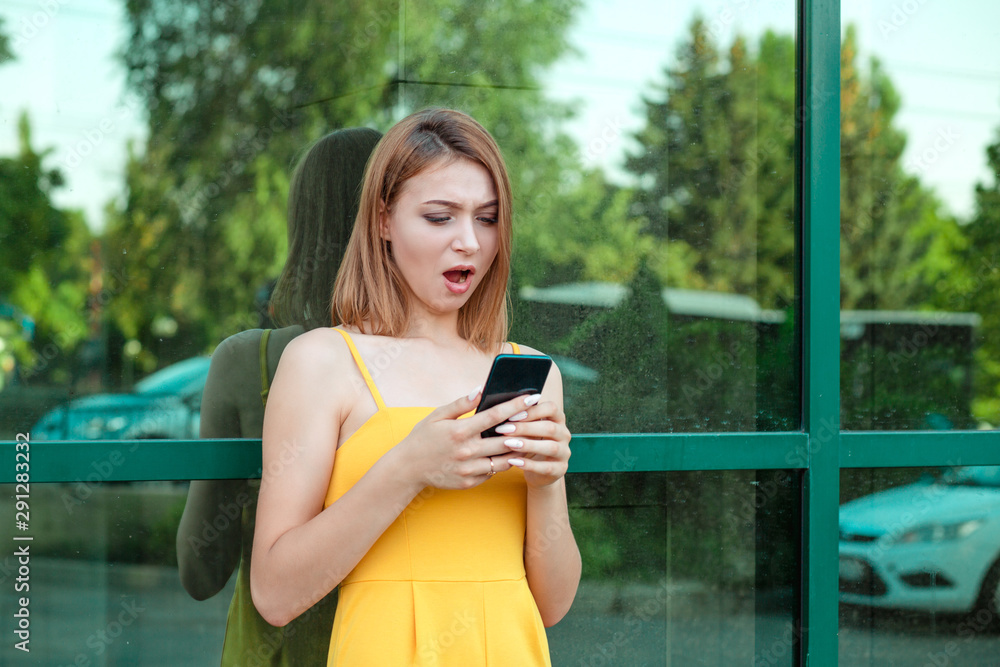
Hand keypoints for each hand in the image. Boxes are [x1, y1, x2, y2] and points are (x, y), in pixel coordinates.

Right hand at [394, 389, 548, 489]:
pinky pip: (494, 472)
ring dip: (518, 448)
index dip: (516, 406)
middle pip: (506, 439)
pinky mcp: (470, 482)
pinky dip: (503, 463)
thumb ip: (461, 404)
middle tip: (539, 419)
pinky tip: (510, 454)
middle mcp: (467, 451)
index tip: (532, 398)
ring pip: (504, 459)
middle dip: (525, 427)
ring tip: (530, 437)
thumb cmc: (423, 438)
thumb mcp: (437, 416)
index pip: (495, 416)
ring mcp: (470, 469)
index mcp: (460, 431)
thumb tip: (481, 390)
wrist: (408, 469)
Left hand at [490, 398, 570, 487]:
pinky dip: (529, 464)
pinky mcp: (560, 469)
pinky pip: (546, 467)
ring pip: (551, 447)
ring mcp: (565, 453)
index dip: (532, 410)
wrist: (538, 471)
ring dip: (528, 445)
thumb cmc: (529, 442)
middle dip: (525, 428)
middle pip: (550, 427)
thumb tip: (499, 409)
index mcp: (558, 419)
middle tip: (504, 429)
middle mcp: (564, 434)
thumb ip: (520, 418)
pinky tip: (513, 461)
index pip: (551, 408)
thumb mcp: (527, 429)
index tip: (511, 415)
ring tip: (509, 444)